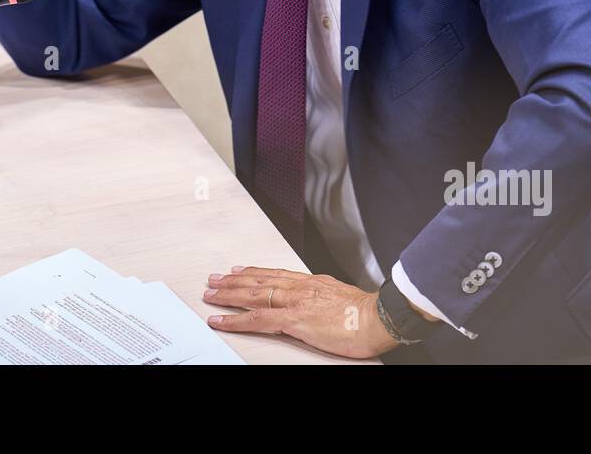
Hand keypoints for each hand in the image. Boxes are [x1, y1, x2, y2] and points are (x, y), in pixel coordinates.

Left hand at [203, 266, 401, 358]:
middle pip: (259, 281)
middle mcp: (300, 287)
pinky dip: (235, 319)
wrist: (379, 317)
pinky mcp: (294, 320)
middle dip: (234, 281)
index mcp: (312, 282)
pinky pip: (257, 319)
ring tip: (210, 294)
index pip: (275, 274)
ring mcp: (295, 302)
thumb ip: (324, 299)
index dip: (254, 272)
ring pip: (253, 295)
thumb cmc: (367, 313)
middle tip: (214, 279)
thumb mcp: (341, 297)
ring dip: (228, 294)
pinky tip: (221, 319)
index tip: (239, 271)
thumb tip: (318, 304)